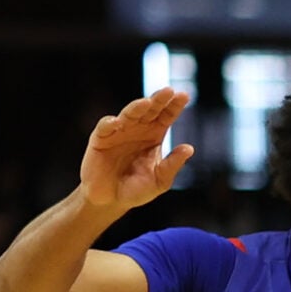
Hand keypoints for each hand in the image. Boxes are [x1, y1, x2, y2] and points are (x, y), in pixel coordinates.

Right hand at [81, 88, 195, 212]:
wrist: (111, 200)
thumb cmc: (137, 189)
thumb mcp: (161, 180)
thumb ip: (173, 164)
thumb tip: (189, 148)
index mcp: (154, 135)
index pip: (166, 116)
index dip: (174, 106)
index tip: (184, 95)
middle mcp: (137, 129)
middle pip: (150, 110)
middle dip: (159, 99)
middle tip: (169, 91)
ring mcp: (119, 132)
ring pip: (129, 114)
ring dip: (137, 107)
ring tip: (147, 103)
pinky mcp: (100, 139)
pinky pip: (105, 127)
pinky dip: (110, 123)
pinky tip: (118, 123)